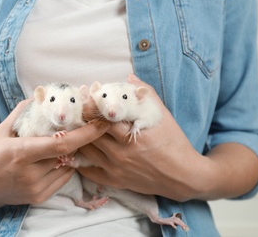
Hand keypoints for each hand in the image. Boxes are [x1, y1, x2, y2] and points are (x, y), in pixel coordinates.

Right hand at [0, 99, 110, 206]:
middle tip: (85, 125)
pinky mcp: (38, 198)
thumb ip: (26, 111)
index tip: (102, 123)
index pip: (62, 145)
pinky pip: (62, 178)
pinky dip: (64, 166)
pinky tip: (53, 158)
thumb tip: (45, 97)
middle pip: (68, 154)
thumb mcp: (3, 129)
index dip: (86, 134)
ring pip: (67, 167)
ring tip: (62, 142)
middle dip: (79, 139)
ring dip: (71, 153)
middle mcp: (30, 174)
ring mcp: (35, 189)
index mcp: (21, 153)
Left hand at [78, 74, 206, 201]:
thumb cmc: (173, 141)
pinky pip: (89, 172)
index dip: (90, 105)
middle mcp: (120, 152)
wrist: (183, 175)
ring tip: (74, 127)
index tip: (84, 96)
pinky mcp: (115, 181)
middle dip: (81, 119)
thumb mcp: (161, 115)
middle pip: (90, 133)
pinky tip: (78, 151)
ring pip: (86, 150)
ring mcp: (116, 168)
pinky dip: (80, 161)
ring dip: (79, 138)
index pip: (102, 117)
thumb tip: (129, 77)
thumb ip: (145, 94)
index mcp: (131, 134)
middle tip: (74, 110)